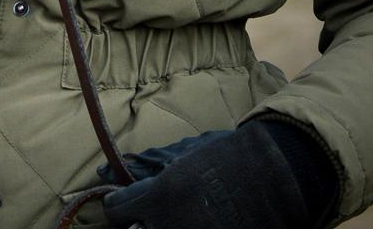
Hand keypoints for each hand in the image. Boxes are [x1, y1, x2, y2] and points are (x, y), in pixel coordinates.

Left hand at [99, 122, 337, 228]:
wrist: (273, 176)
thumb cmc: (226, 156)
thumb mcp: (182, 155)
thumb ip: (145, 167)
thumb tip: (102, 171)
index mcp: (160, 196)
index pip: (116, 210)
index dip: (117, 204)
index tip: (121, 201)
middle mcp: (172, 226)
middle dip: (137, 224)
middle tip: (146, 216)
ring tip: (172, 220)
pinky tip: (194, 225)